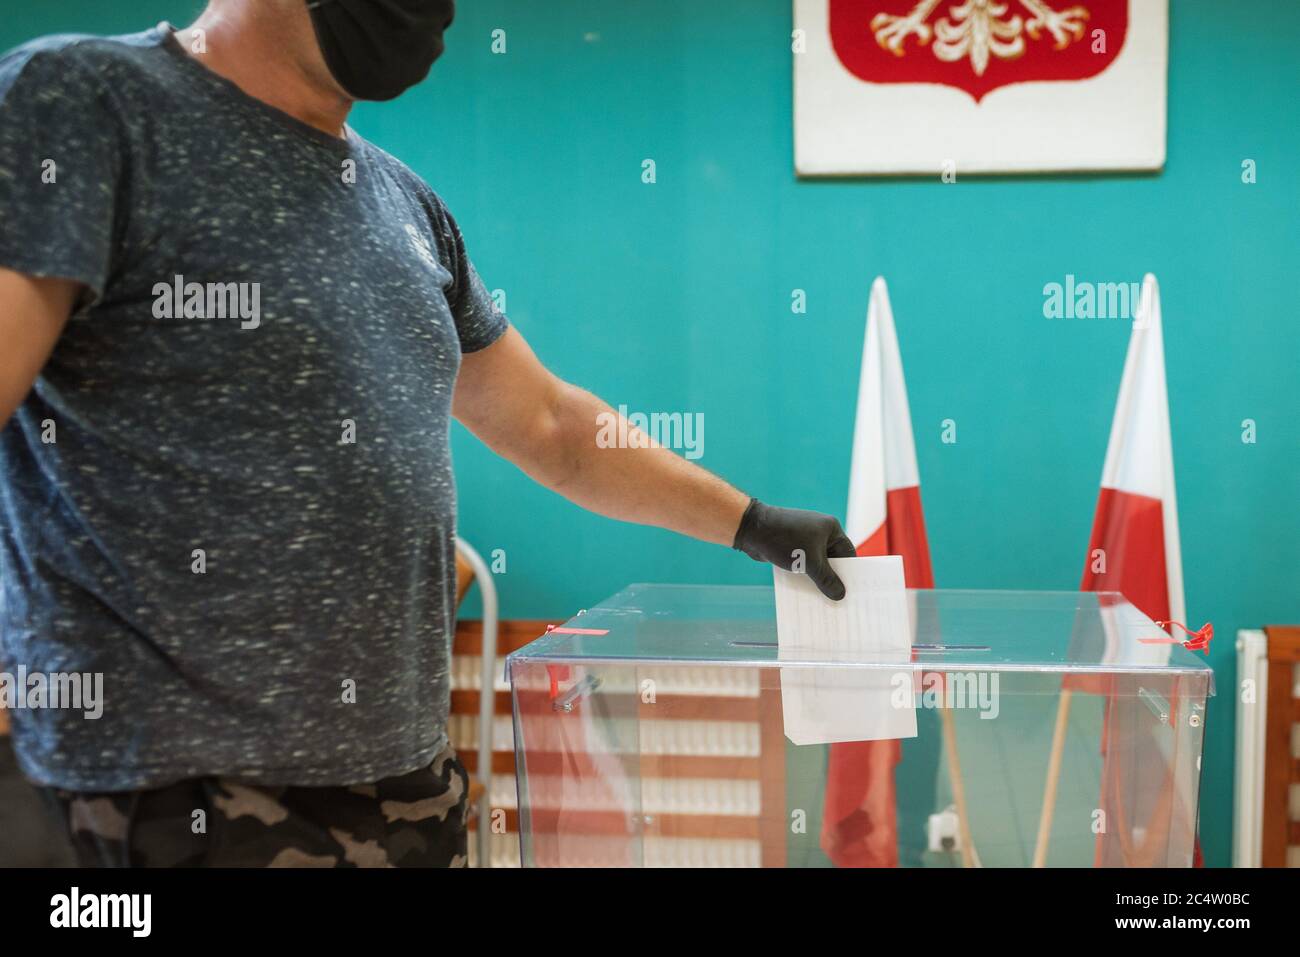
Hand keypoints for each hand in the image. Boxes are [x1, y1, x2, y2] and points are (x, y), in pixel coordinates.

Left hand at [731, 498, 856, 599]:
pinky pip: (803, 565)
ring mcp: (804, 540)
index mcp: (830, 529)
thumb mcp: (810, 563)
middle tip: (840, 601)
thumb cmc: (785, 540)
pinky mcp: (791, 547)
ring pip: (817, 565)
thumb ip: (826, 580)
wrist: (751, 529)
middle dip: (833, 580)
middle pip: (833, 561)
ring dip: (818, 581)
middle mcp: (819, 533)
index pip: (848, 554)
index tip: (854, 592)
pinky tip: (806, 594)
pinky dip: (805, 577)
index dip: (851, 573)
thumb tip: (840, 595)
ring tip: (824, 603)